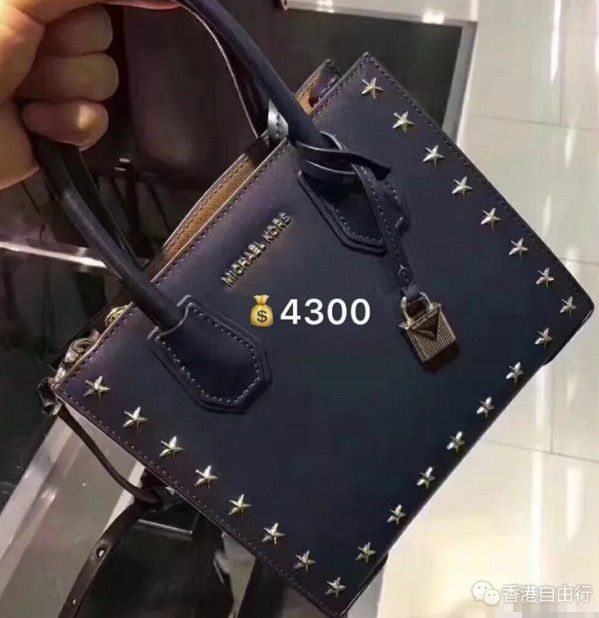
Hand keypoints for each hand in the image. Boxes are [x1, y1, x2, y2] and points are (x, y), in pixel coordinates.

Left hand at [0, 0, 175, 189]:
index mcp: (33, 4)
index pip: (96, 0)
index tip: (135, 8)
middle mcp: (46, 36)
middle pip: (104, 35)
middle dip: (68, 49)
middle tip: (28, 56)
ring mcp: (57, 82)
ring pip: (104, 79)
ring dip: (63, 88)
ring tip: (23, 93)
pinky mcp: (64, 125)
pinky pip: (98, 119)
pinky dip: (68, 124)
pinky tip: (36, 123)